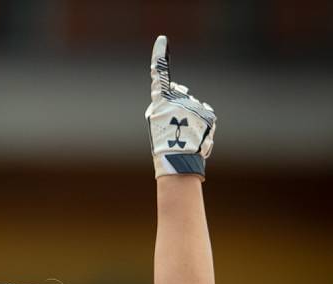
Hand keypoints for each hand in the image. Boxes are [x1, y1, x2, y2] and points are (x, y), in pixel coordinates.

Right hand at [145, 35, 216, 179]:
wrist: (178, 162)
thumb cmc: (163, 144)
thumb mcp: (155, 121)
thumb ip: (163, 103)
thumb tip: (180, 90)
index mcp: (161, 101)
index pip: (159, 74)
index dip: (160, 57)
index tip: (162, 41)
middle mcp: (178, 99)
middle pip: (180, 93)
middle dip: (179, 103)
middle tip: (175, 125)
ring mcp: (194, 105)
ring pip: (194, 106)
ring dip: (191, 117)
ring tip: (185, 136)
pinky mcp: (208, 114)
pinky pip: (205, 114)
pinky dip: (202, 123)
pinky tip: (196, 136)